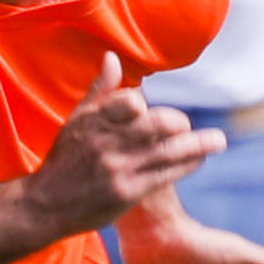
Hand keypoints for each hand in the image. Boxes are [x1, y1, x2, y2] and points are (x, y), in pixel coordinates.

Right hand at [19, 54, 220, 238]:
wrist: (44, 206)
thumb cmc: (64, 160)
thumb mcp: (76, 122)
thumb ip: (99, 90)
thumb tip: (113, 57)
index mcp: (93, 121)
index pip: (130, 102)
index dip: (143, 104)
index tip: (148, 109)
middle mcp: (106, 143)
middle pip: (156, 125)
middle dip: (178, 123)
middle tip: (187, 125)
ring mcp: (118, 169)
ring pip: (168, 151)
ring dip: (198, 144)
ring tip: (219, 140)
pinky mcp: (127, 193)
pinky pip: (166, 174)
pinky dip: (187, 165)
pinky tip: (199, 159)